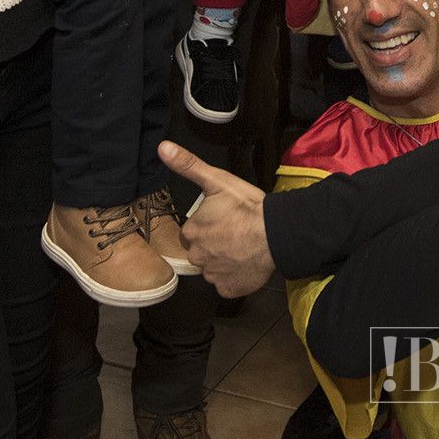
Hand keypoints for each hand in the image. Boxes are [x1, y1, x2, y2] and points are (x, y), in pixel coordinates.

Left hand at [156, 142, 274, 297]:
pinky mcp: (228, 289)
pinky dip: (234, 278)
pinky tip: (245, 264)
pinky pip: (226, 285)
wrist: (275, 233)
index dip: (207, 227)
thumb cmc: (246, 207)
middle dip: (213, 245)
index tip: (223, 222)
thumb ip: (188, 166)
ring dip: (223, 261)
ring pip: (213, 269)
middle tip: (234, 234)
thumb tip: (162, 148)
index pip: (192, 233)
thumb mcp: (217, 180)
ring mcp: (213, 275)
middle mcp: (197, 257)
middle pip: (201, 252)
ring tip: (242, 249)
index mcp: (192, 232)